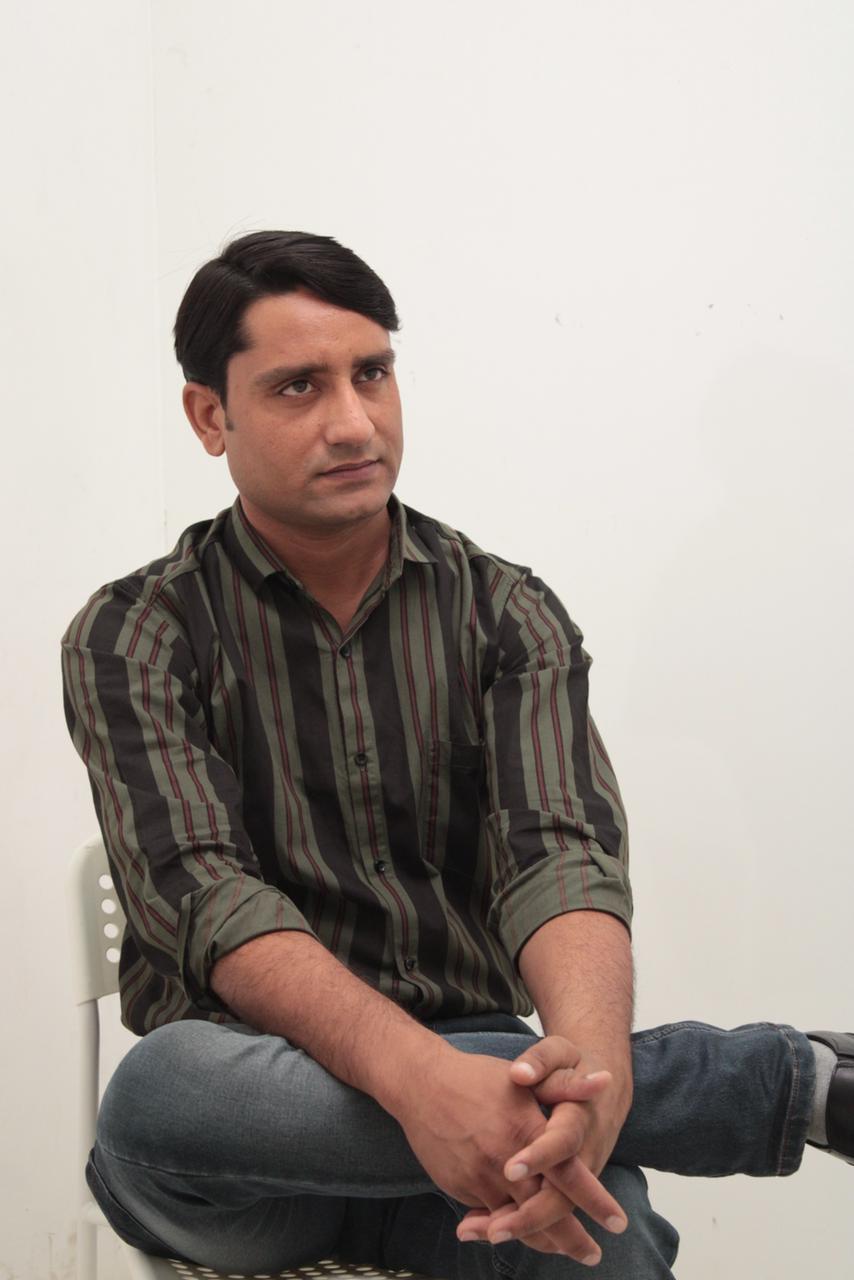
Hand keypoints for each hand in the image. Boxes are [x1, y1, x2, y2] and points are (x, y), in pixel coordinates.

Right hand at [394, 1041, 625, 1262]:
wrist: (421, 1084)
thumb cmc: (478, 1077)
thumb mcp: (526, 1077)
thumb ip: (567, 1087)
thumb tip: (606, 1082)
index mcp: (525, 1131)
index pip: (568, 1175)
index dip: (594, 1202)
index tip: (618, 1223)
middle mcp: (504, 1160)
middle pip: (545, 1210)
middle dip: (572, 1239)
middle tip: (593, 1255)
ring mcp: (479, 1177)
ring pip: (516, 1221)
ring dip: (542, 1240)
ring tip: (564, 1250)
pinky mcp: (459, 1187)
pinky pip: (489, 1216)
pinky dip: (508, 1228)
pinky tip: (523, 1234)